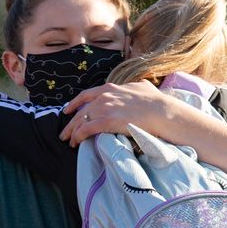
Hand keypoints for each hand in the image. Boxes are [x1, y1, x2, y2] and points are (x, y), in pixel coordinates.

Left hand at [60, 81, 184, 146]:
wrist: (161, 111)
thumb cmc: (156, 101)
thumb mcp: (143, 87)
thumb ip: (137, 86)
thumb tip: (141, 84)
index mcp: (110, 89)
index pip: (86, 95)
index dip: (75, 103)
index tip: (68, 110)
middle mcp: (104, 97)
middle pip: (81, 111)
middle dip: (70, 123)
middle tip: (64, 133)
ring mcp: (104, 109)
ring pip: (81, 121)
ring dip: (73, 132)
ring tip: (69, 141)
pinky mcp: (107, 121)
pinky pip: (86, 130)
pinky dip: (79, 137)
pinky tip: (76, 143)